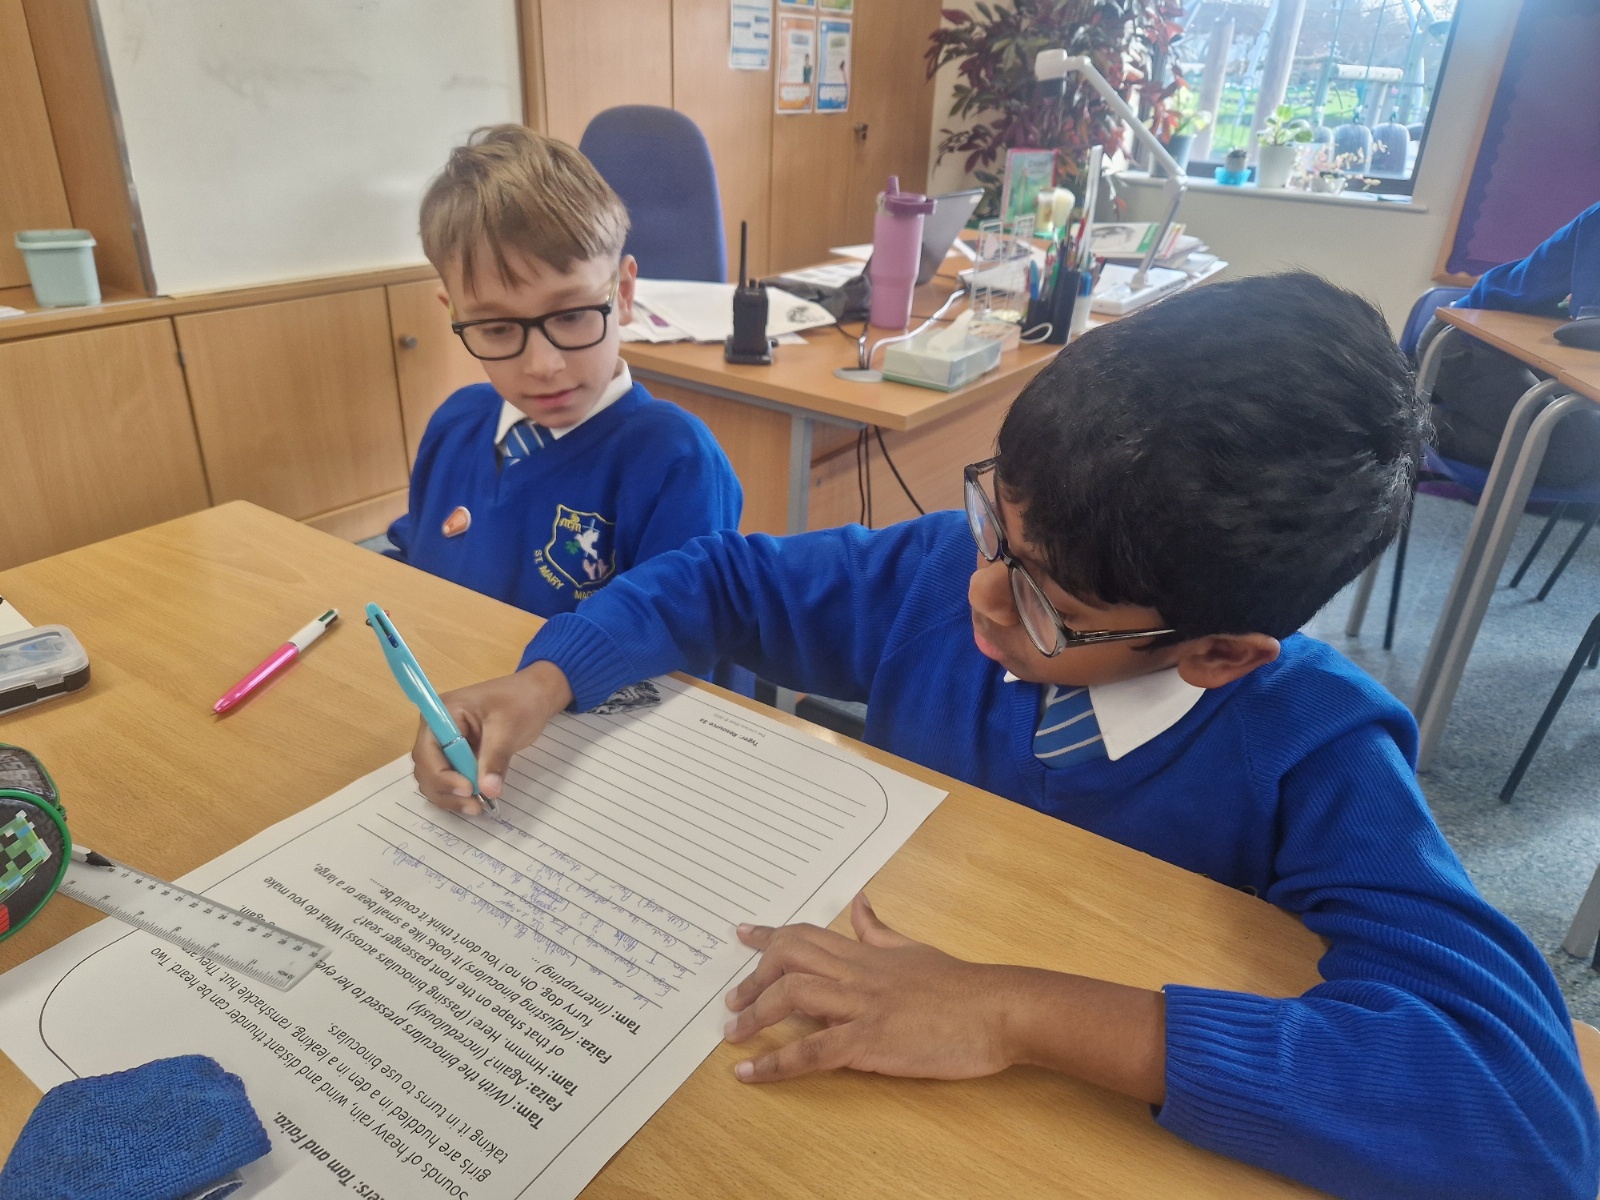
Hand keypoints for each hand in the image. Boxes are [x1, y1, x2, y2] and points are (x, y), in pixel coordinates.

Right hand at [411, 661, 573, 814]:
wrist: (535, 695)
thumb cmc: (521, 701)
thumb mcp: (508, 727)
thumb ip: (495, 758)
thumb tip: (488, 791)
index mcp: (442, 713)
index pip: (428, 751)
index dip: (442, 775)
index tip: (468, 789)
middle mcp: (436, 730)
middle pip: (426, 769)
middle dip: (446, 790)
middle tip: (476, 805)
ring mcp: (445, 744)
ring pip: (434, 779)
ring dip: (451, 797)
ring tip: (478, 805)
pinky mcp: (456, 757)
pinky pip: (449, 780)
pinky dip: (459, 794)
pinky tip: (478, 800)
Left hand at [721, 893, 1019, 1082]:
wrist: (999, 1009)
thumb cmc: (962, 985)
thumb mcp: (914, 948)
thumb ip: (879, 930)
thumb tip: (858, 901)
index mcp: (866, 953)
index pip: (806, 934)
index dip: (768, 934)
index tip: (741, 933)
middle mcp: (857, 973)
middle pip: (789, 958)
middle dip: (753, 977)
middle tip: (732, 1001)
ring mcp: (863, 1005)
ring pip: (794, 995)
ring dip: (755, 1015)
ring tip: (732, 1034)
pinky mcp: (873, 1039)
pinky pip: (813, 1051)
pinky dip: (777, 1062)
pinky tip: (752, 1073)